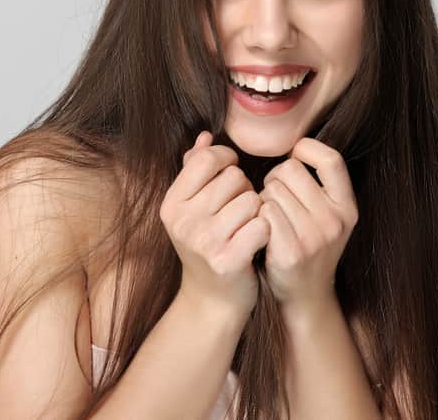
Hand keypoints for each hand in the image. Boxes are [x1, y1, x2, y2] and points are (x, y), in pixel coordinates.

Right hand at [161, 131, 268, 320]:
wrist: (212, 302)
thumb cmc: (208, 247)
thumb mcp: (193, 210)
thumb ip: (195, 171)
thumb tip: (204, 136)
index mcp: (172, 204)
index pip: (207, 158)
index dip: (227, 161)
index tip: (231, 175)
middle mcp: (183, 222)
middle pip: (233, 177)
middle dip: (244, 189)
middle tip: (240, 211)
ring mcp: (204, 242)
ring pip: (251, 199)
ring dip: (257, 211)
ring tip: (247, 227)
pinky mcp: (228, 260)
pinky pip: (262, 224)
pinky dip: (265, 231)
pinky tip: (257, 242)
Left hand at [256, 137, 358, 311]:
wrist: (306, 295)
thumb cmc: (310, 244)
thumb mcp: (330, 215)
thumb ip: (319, 183)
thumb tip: (296, 142)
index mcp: (347, 206)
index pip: (331, 159)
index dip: (307, 150)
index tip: (295, 157)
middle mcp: (335, 220)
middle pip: (291, 169)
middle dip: (276, 177)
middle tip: (274, 196)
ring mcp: (315, 237)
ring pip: (272, 190)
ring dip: (263, 198)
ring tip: (269, 215)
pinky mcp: (291, 252)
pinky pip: (263, 211)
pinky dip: (257, 214)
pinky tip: (261, 227)